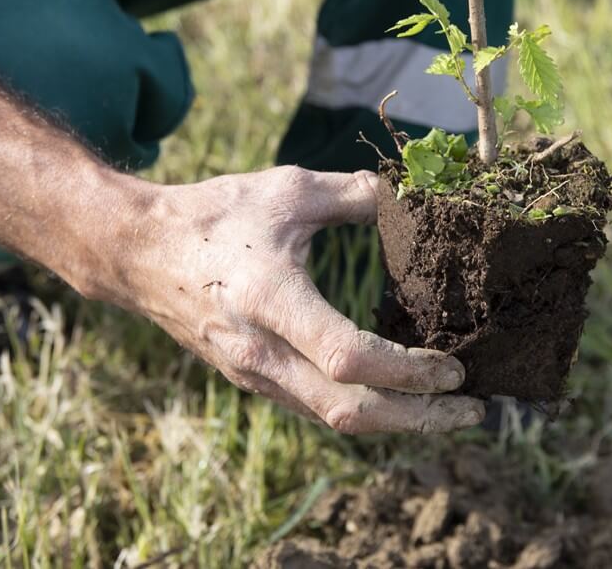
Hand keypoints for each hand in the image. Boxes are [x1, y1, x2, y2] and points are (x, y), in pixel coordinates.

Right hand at [103, 166, 485, 434]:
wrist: (138, 252)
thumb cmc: (216, 214)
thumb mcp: (288, 189)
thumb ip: (357, 194)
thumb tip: (417, 196)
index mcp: (270, 300)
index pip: (349, 358)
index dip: (409, 372)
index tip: (456, 367)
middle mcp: (261, 351)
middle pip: (350, 412)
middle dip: (419, 418)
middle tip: (473, 409)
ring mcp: (254, 374)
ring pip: (334, 420)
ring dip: (398, 422)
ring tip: (449, 410)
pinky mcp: (253, 380)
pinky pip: (317, 409)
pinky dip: (365, 410)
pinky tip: (400, 398)